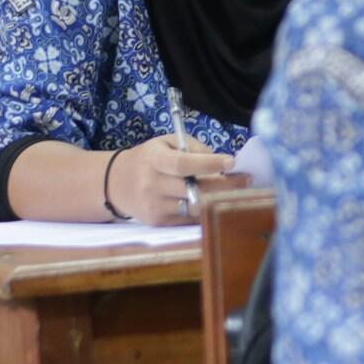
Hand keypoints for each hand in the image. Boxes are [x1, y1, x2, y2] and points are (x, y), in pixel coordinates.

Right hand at [106, 133, 233, 224]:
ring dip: (219, 200)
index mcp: (154, 159)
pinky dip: (206, 210)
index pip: (183, 164)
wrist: (116, 183)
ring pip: (195, 207)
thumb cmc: (150, 159)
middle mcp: (152, 184)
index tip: (231, 162)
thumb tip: (220, 163)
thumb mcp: (166, 142)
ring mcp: (155, 206)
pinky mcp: (158, 222)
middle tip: (247, 179)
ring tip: (237, 191)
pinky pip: (190, 218)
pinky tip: (217, 202)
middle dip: (225, 186)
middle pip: (194, 189)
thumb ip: (193, 148)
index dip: (209, 164)